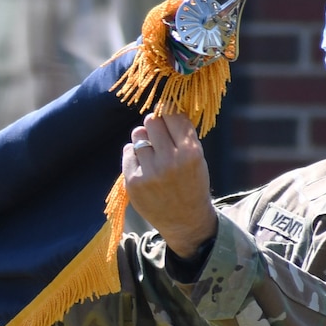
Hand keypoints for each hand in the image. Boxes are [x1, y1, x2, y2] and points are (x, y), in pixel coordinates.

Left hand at [122, 114, 217, 258]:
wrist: (186, 221)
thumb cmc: (192, 183)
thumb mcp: (197, 158)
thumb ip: (182, 134)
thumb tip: (163, 104)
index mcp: (191, 152)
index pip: (172, 115)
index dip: (168, 112)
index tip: (167, 115)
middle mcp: (170, 161)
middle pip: (151, 121)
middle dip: (154, 125)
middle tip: (159, 136)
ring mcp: (150, 172)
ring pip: (138, 135)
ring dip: (143, 140)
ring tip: (153, 153)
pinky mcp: (133, 182)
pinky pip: (128, 152)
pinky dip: (134, 155)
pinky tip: (145, 166)